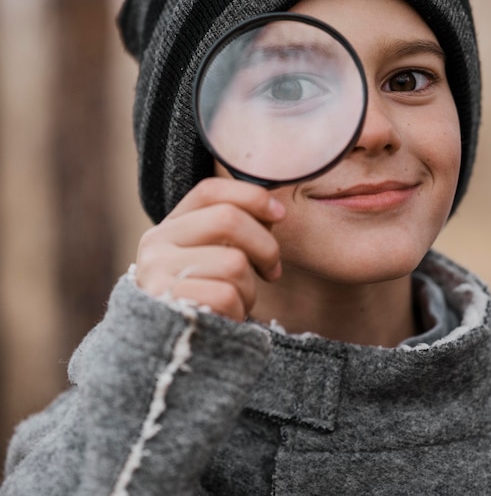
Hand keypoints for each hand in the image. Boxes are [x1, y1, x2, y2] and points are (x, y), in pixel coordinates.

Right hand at [135, 178, 284, 320]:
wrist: (168, 353)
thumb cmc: (202, 300)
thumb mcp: (211, 258)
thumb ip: (233, 233)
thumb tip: (275, 212)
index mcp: (170, 226)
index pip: (210, 191)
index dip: (251, 195)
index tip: (279, 214)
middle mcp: (156, 244)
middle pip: (228, 219)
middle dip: (265, 246)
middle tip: (272, 270)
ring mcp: (157, 274)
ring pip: (234, 262)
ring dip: (250, 288)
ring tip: (238, 302)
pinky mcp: (167, 305)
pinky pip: (227, 295)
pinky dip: (239, 310)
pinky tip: (228, 318)